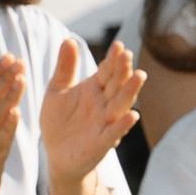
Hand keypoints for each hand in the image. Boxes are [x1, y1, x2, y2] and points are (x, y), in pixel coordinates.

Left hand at [41, 35, 139, 194]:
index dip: (113, 59)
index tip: (118, 45)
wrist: (56, 155)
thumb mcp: (56, 91)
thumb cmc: (58, 122)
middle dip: (123, 70)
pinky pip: (114, 132)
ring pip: (120, 105)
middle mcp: (104, 104)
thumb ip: (65, 68)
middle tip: (127, 54)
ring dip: (130, 91)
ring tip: (139, 76)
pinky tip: (132, 116)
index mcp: (94, 89)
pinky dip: (123, 125)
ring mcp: (105, 122)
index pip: (107, 71)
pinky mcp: (102, 142)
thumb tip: (69, 39)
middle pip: (117, 84)